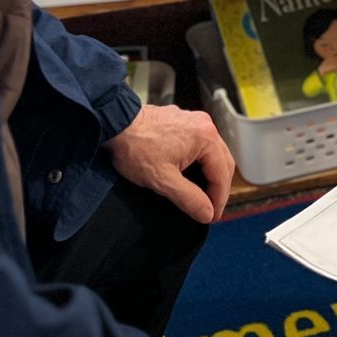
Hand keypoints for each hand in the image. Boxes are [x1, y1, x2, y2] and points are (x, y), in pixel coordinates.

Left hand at [105, 104, 234, 222]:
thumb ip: (189, 199)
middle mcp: (204, 125)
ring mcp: (193, 120)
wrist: (114, 122)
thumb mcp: (163, 180)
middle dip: (218, 187)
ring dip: (210, 173)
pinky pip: (200, 143)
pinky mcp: (181, 121)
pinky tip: (192, 173)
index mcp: (206, 137)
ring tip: (203, 194)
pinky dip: (201, 161)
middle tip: (210, 208)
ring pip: (212, 152)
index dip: (219, 200)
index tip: (211, 216)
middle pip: (222, 162)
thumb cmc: (135, 146)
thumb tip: (207, 213)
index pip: (221, 175)